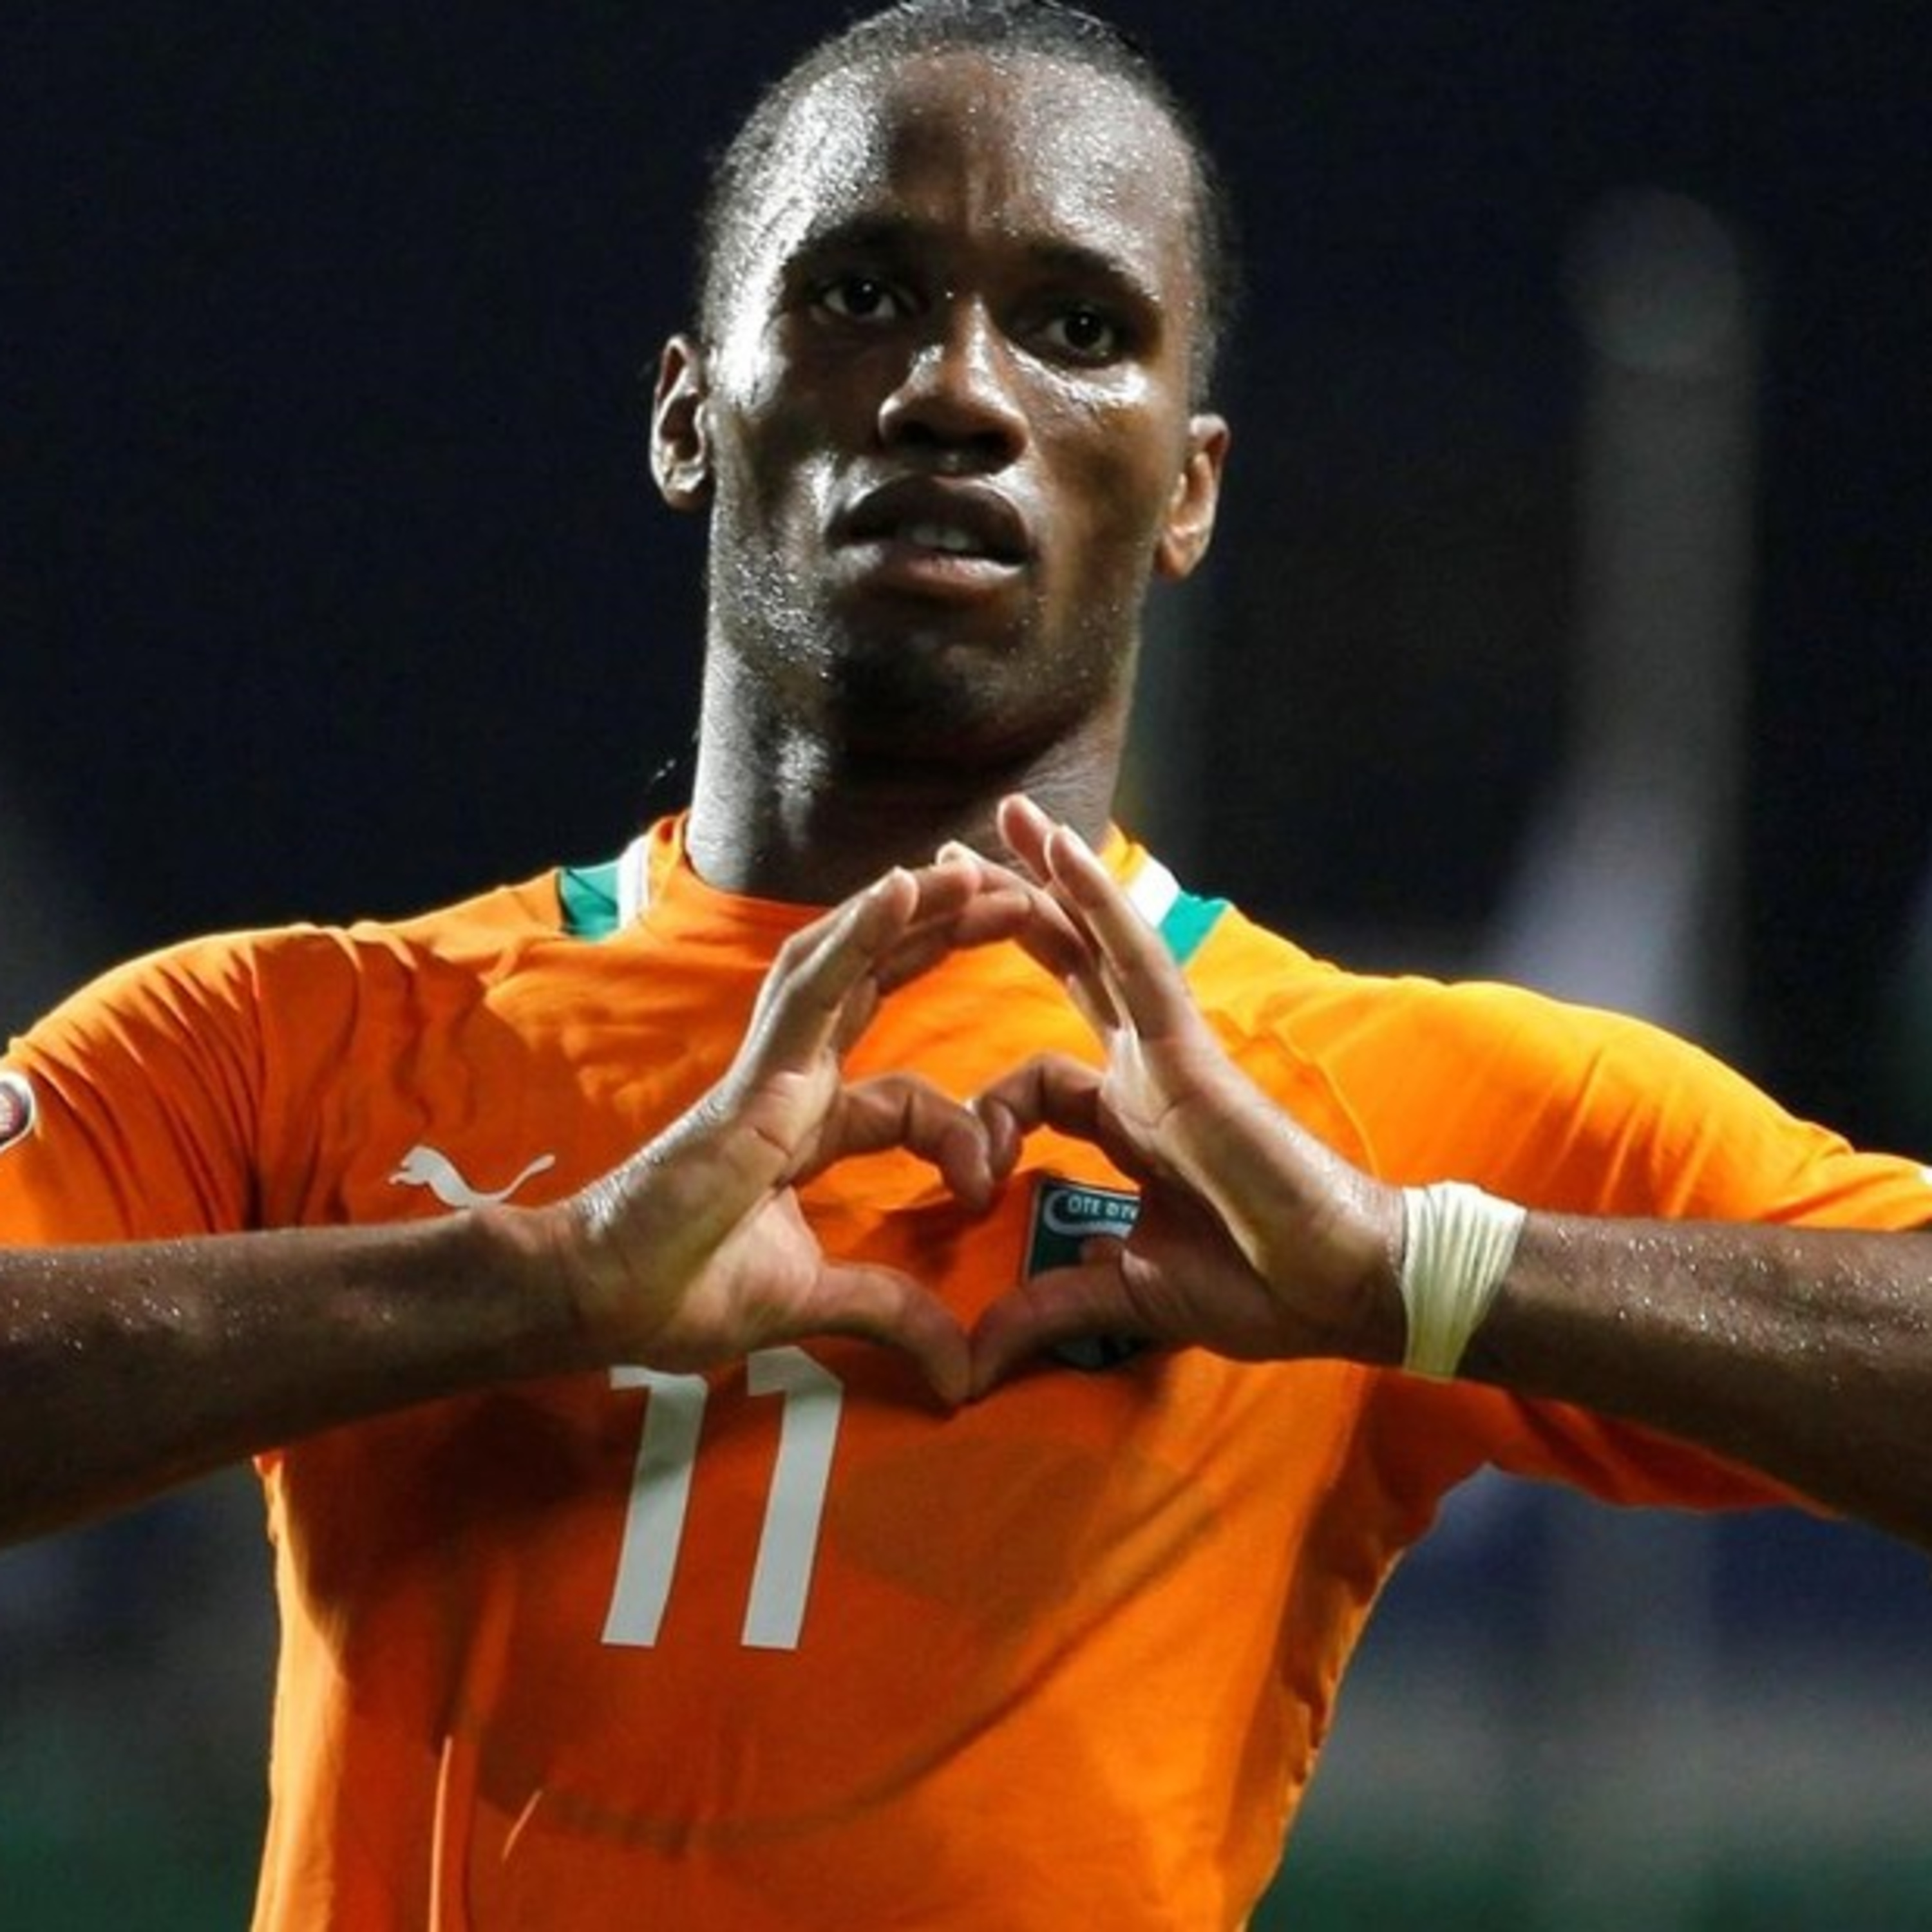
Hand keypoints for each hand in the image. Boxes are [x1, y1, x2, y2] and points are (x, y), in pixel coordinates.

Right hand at [536, 859, 1049, 1404]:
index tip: (984, 1188)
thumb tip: (961, 1374)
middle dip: (948, 939)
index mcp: (810, 1125)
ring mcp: (775, 1066)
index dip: (963, 1130)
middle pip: (884, 983)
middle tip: (1018, 899)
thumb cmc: (683, 1291)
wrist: (602, 1302)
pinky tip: (911, 888)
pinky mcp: (759, 1072)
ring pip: (853, 961)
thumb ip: (890, 1315)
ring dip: (918, 911)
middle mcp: (796, 1078)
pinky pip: (819, 986)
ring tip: (977, 867)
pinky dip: (865, 932)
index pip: (910, 1096)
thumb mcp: (817, 1300)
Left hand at [969, 796, 1407, 1391]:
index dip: (981, 1117)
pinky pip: (1134, 964)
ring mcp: (1167, 1052)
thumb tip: (975, 1359)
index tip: (967, 1186)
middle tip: (956, 861)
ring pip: (1098, 945)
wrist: (1338, 1289)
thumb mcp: (1125, 1294)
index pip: (1032, 1083)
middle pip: (1066, 971)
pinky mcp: (1189, 1051)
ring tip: (1006, 818)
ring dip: (1050, 879)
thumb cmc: (1257, 1285)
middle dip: (1013, 913)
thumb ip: (1049, 1308)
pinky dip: (1097, 907)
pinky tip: (1058, 856)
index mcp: (1129, 1120)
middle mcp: (1143, 1070)